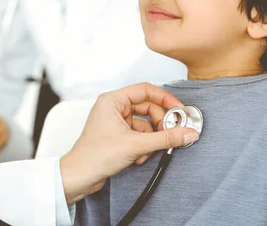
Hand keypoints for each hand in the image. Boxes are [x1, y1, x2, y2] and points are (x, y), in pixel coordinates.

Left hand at [59, 83, 199, 204]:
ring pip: (145, 124)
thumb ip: (165, 138)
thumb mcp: (135, 145)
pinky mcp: (118, 135)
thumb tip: (187, 133)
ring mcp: (115, 122)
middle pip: (148, 108)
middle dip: (159, 124)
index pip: (145, 90)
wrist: (79, 177)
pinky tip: (138, 157)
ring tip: (147, 152)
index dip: (165, 99)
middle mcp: (113, 107)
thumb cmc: (94, 156)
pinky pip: (139, 135)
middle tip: (171, 134)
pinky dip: (143, 146)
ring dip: (150, 139)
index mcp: (112, 100)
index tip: (180, 110)